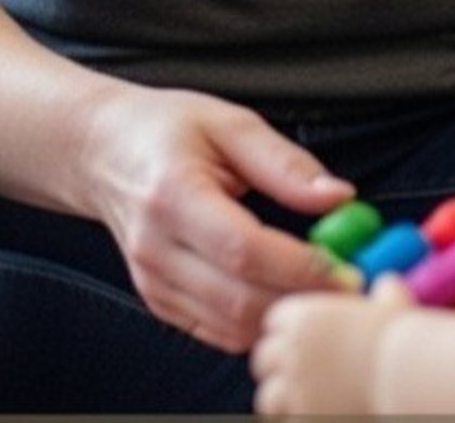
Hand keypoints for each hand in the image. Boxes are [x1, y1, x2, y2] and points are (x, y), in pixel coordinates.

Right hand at [81, 83, 352, 352]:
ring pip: (232, 326)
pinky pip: (218, 331)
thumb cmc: (166, 129)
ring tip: (325, 288)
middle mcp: (155, 248)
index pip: (243, 250)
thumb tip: (339, 197)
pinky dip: (258, 321)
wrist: (103, 153)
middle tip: (351, 285)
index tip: (347, 268)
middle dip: (303, 299)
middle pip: (240, 299)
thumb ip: (285, 163)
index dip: (300, 266)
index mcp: (172, 195)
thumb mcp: (229, 123)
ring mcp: (152, 282)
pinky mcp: (159, 302)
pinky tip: (284, 293)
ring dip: (285, 314)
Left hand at [252, 276, 414, 414]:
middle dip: (277, 367)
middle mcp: (291, 353)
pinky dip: (297, 419)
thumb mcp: (392, 304)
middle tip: (299, 374)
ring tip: (304, 401)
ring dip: (282, 400)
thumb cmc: (401, 338)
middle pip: (263, 359)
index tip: (304, 341)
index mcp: (304, 318)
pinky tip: (318, 414)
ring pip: (268, 397)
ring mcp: (294, 390)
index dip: (289, 331)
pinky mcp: (304, 420)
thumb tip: (386, 286)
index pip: (275, 321)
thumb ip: (382, 293)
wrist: (406, 377)